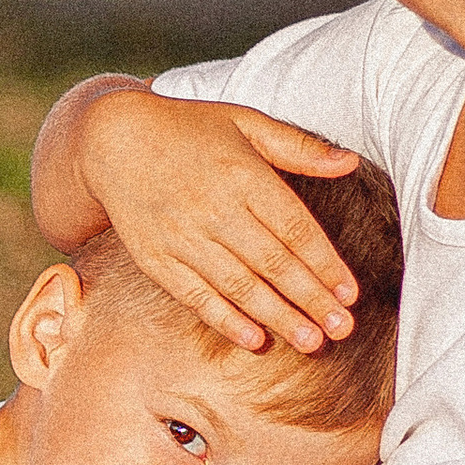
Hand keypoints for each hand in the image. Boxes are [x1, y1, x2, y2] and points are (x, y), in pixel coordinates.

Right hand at [80, 89, 360, 353]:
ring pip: (239, 285)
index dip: (324, 264)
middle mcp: (214, 208)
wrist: (114, 139)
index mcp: (243, 174)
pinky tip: (253, 339)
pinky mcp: (156, 258)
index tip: (350, 292)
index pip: (294, 228)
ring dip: (278, 317)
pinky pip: (196, 295)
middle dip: (311, 299)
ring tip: (311, 342)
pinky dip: (225, 319)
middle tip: (342, 329)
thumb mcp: (246, 123)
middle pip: (272, 263)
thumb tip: (350, 162)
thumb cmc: (189, 128)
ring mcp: (182, 236)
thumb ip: (299, 146)